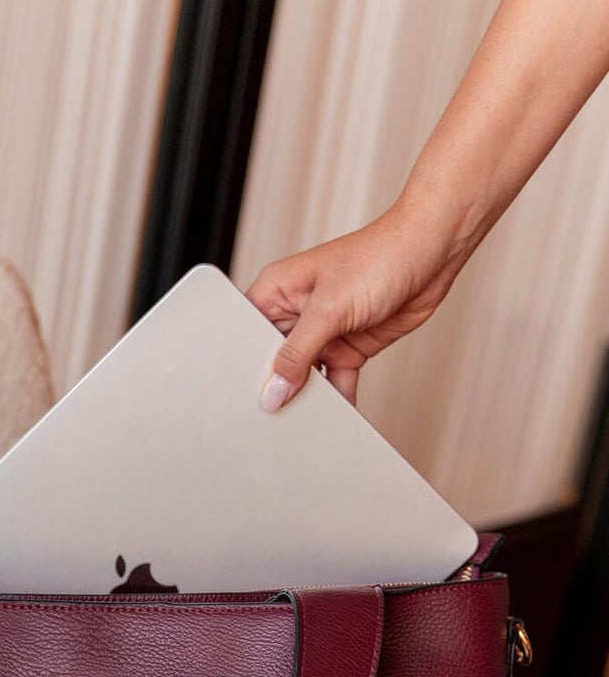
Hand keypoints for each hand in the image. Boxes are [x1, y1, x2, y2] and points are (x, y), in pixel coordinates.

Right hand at [246, 200, 470, 409]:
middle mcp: (296, 312)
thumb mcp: (329, 309)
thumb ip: (298, 353)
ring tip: (302, 423)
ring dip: (307, 397)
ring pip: (304, 376)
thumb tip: (274, 390)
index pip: (246, 336)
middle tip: (272, 418)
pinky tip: (337, 416)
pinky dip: (338, 398)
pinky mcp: (349, 346)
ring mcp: (323, 331)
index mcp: (277, 291)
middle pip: (274, 360)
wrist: (432, 253)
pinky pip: (336, 380)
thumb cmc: (379, 256)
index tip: (246, 396)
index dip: (243, 366)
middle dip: (276, 386)